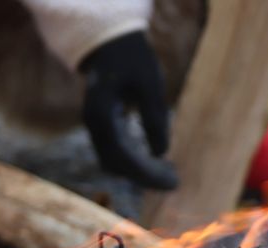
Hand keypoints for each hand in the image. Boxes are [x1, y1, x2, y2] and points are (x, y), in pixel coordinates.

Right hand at [81, 32, 177, 189]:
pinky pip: (116, 153)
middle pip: (116, 164)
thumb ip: (154, 116)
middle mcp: (93, 124)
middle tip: (175, 183)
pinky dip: (135, 162)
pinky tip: (158, 164)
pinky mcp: (103, 128)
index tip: (170, 182)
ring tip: (170, 175)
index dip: (146, 172)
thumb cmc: (133, 59)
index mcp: (100, 112)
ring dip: (140, 172)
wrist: (111, 44)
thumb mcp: (150, 83)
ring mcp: (95, 127)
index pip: (121, 154)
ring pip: (114, 162)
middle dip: (145, 177)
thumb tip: (160, 153)